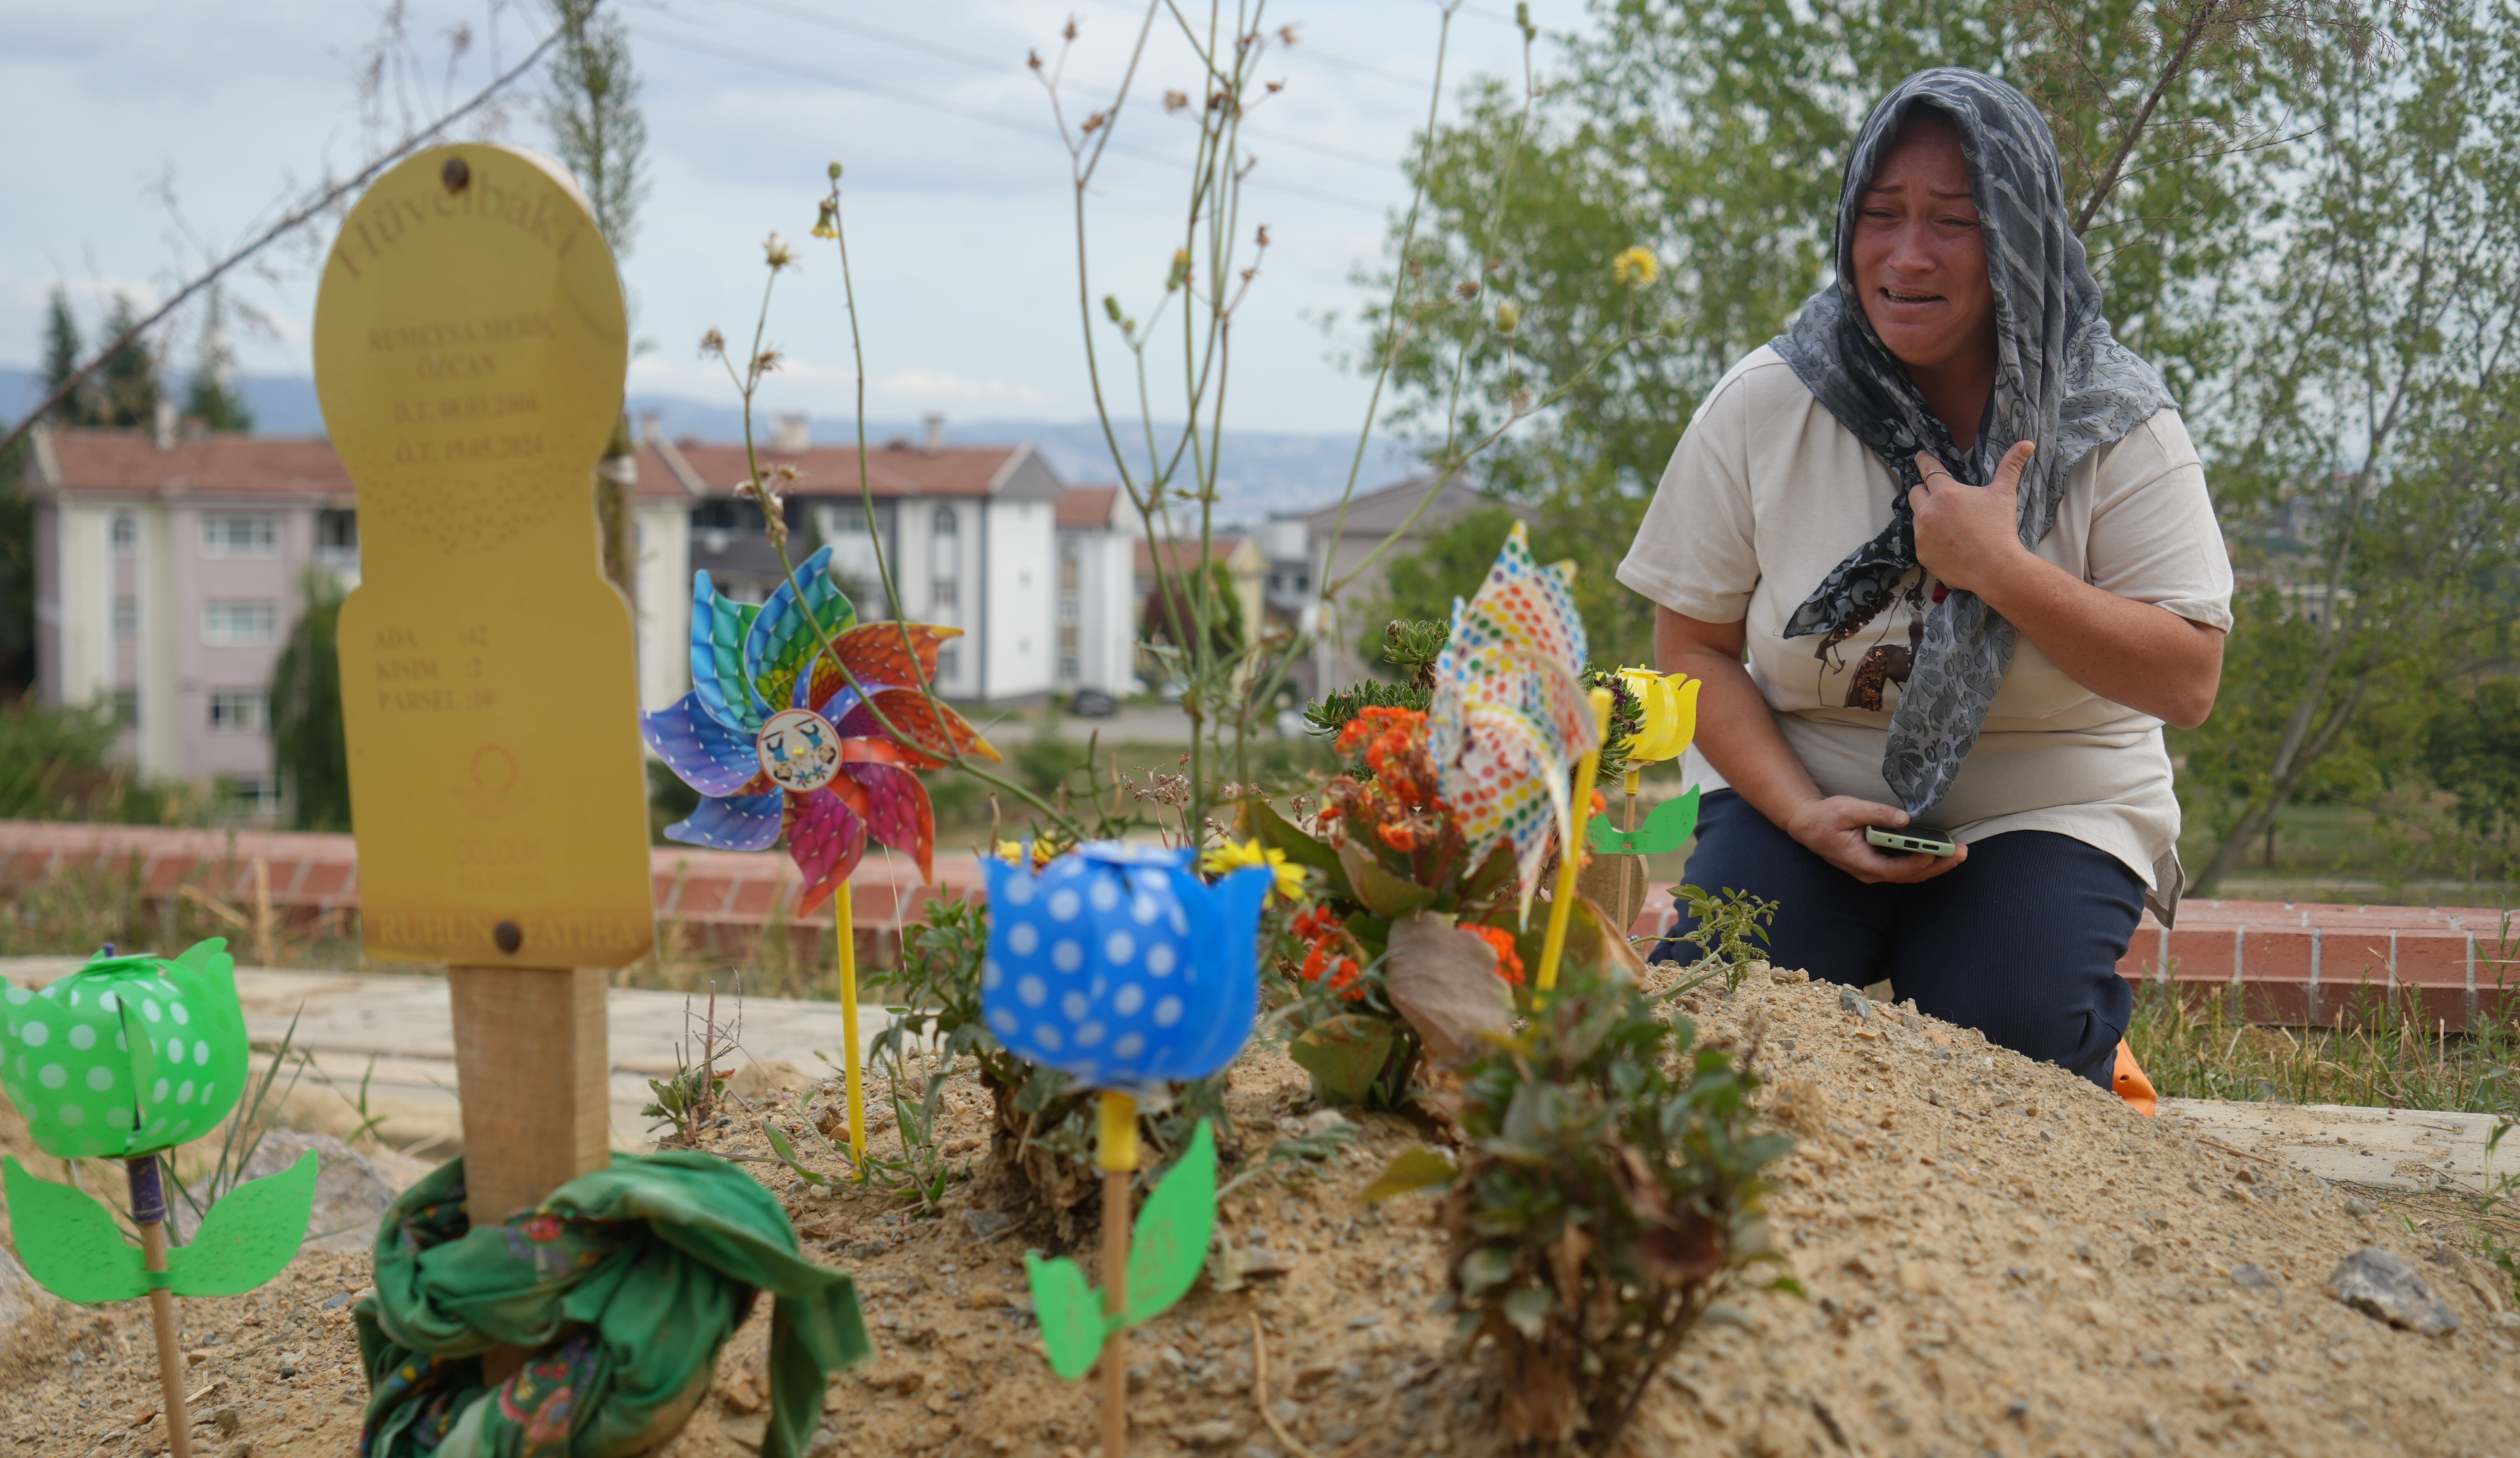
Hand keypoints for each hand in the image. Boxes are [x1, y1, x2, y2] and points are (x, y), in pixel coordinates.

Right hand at [1783, 795, 1969, 884]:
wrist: (1808, 826)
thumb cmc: (1825, 818)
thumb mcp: (1847, 809)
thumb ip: (1875, 813)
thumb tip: (1904, 818)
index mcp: (1861, 862)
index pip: (1894, 869)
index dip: (1916, 862)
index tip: (1935, 852)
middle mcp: (1870, 872)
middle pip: (1909, 875)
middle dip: (1937, 865)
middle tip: (1961, 853)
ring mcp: (1875, 870)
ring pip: (1910, 874)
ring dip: (1935, 865)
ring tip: (1959, 852)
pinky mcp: (1879, 863)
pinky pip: (1906, 867)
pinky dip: (1925, 861)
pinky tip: (1940, 851)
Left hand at [1912, 442, 2035, 595]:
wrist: (1996, 568)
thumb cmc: (1999, 528)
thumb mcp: (2004, 494)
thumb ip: (2011, 466)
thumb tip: (2026, 444)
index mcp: (1945, 493)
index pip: (1927, 469)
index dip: (1924, 461)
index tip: (1920, 456)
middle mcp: (1928, 512)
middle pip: (1915, 492)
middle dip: (1926, 491)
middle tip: (1942, 497)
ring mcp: (1922, 535)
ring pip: (1917, 517)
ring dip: (1928, 516)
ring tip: (1950, 523)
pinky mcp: (1922, 554)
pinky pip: (1921, 540)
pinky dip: (1930, 538)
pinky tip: (1949, 542)